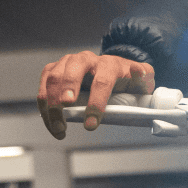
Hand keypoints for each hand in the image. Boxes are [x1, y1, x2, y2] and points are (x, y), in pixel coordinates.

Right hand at [37, 51, 155, 137]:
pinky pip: (44, 84)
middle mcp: (86, 59)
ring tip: (58, 127)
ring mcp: (68, 62)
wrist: (112, 69)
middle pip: (72, 72)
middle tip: (66, 110)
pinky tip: (50, 122)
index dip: (96, 103)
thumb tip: (140, 73)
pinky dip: (43, 104)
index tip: (91, 124)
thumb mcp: (142, 79)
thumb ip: (144, 78)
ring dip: (51, 103)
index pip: (102, 81)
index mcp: (109, 64)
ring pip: (54, 77)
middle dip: (67, 90)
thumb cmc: (126, 79)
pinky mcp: (55, 70)